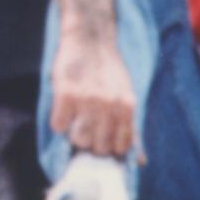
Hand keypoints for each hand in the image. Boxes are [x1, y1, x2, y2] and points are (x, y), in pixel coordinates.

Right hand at [47, 31, 139, 161]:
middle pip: (99, 147)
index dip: (110, 148)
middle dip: (92, 144)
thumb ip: (131, 127)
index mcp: (127, 106)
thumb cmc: (108, 69)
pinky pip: (58, 126)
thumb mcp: (127, 95)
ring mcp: (87, 100)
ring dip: (75, 135)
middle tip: (87, 130)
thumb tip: (141, 162)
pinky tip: (64, 110)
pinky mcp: (65, 94)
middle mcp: (109, 105)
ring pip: (79, 140)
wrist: (89, 37)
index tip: (103, 141)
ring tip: (75, 121)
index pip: (120, 148)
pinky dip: (59, 122)